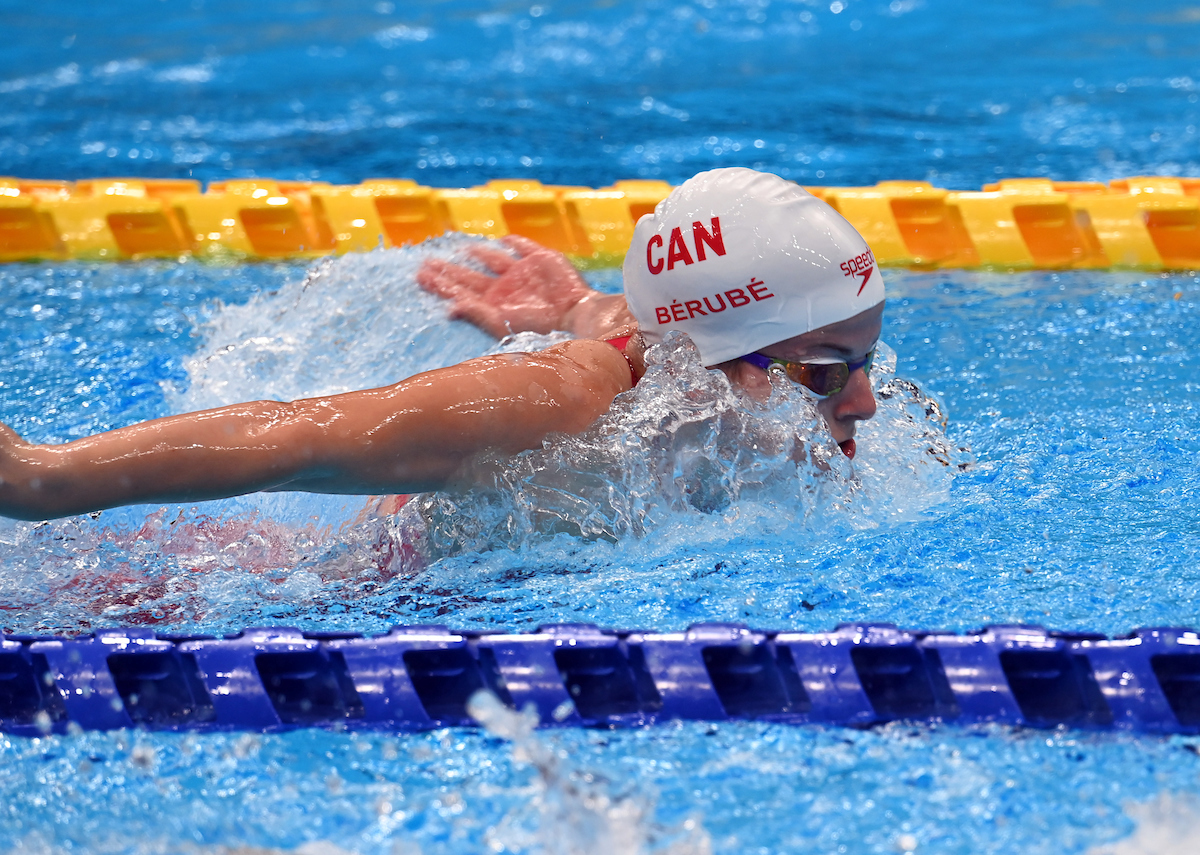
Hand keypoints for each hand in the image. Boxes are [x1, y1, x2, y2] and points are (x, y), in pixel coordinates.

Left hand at [417, 236, 595, 337]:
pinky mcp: (541, 260)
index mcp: (493, 305)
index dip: (441, 285)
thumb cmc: (539, 327)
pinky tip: (505, 239)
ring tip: (463, 249)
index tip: (419, 276)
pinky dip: (514, 242)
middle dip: (449, 272)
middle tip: (426, 264)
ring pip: (493, 260)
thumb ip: (476, 313)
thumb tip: (448, 308)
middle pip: (470, 278)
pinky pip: (524, 248)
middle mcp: (505, 290)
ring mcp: (522, 274)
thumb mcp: (502, 323)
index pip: (460, 292)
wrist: (576, 315)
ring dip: (478, 254)